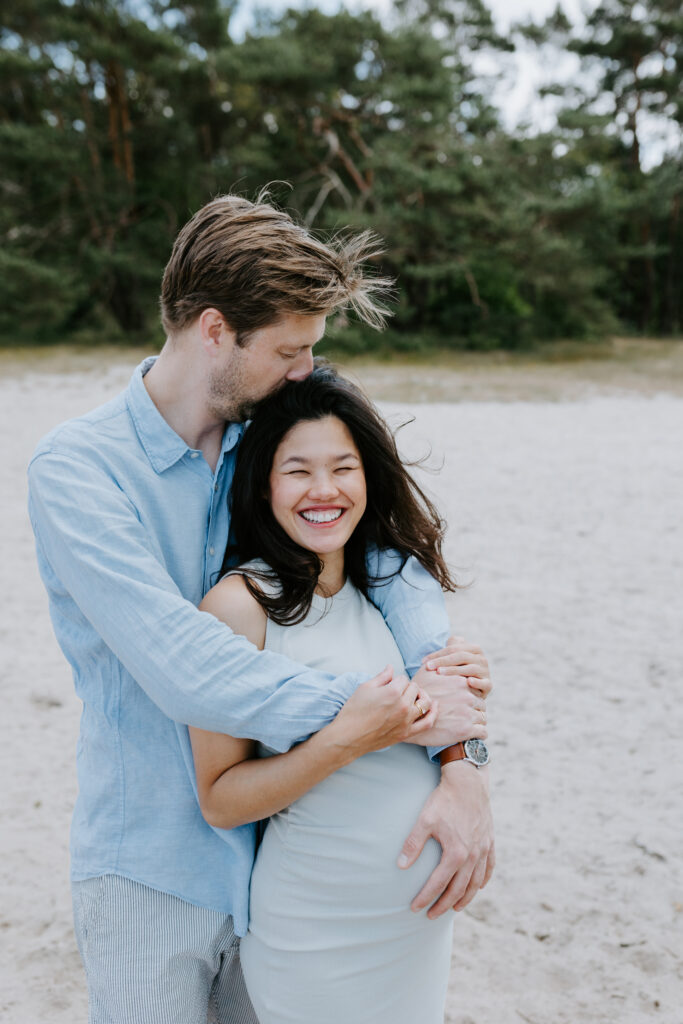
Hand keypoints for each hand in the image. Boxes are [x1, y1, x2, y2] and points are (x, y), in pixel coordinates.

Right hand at [329, 666, 438, 760]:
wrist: (348, 737)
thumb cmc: (353, 711)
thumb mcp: (365, 688)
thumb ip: (382, 677)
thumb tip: (391, 668)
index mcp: (392, 692)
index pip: (403, 678)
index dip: (395, 680)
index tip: (388, 685)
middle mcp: (403, 705)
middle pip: (415, 688)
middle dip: (407, 687)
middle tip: (397, 691)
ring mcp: (406, 720)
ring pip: (425, 702)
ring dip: (421, 696)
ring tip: (415, 696)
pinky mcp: (407, 733)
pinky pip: (427, 723)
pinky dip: (433, 714)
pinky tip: (433, 707)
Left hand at [398, 762, 494, 915]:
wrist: (468, 782)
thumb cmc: (444, 800)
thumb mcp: (424, 820)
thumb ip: (413, 844)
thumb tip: (400, 866)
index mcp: (456, 853)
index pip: (438, 884)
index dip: (426, 898)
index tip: (415, 908)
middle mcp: (473, 856)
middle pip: (458, 889)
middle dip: (444, 905)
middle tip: (431, 915)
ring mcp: (483, 850)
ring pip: (475, 883)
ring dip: (465, 898)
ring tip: (454, 908)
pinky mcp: (490, 842)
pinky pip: (489, 867)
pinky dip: (483, 880)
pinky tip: (478, 887)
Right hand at [406, 666, 486, 747]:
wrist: (406, 720)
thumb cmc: (415, 696)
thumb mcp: (425, 673)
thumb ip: (439, 663)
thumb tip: (447, 647)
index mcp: (461, 683)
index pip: (476, 688)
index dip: (470, 695)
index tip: (464, 702)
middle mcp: (467, 697)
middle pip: (481, 704)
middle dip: (475, 709)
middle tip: (465, 715)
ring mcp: (468, 714)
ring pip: (483, 718)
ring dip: (477, 722)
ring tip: (467, 725)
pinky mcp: (467, 731)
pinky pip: (483, 732)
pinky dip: (479, 733)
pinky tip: (471, 734)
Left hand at [422, 635, 491, 698]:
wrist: (472, 691)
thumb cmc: (459, 671)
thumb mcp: (455, 657)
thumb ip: (453, 645)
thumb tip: (452, 639)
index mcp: (474, 649)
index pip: (454, 649)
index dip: (438, 654)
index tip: (424, 662)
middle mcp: (482, 658)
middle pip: (460, 656)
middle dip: (442, 661)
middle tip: (428, 667)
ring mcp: (486, 671)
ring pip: (469, 668)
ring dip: (453, 670)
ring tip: (439, 673)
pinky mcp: (489, 685)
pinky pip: (484, 683)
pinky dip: (477, 682)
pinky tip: (468, 682)